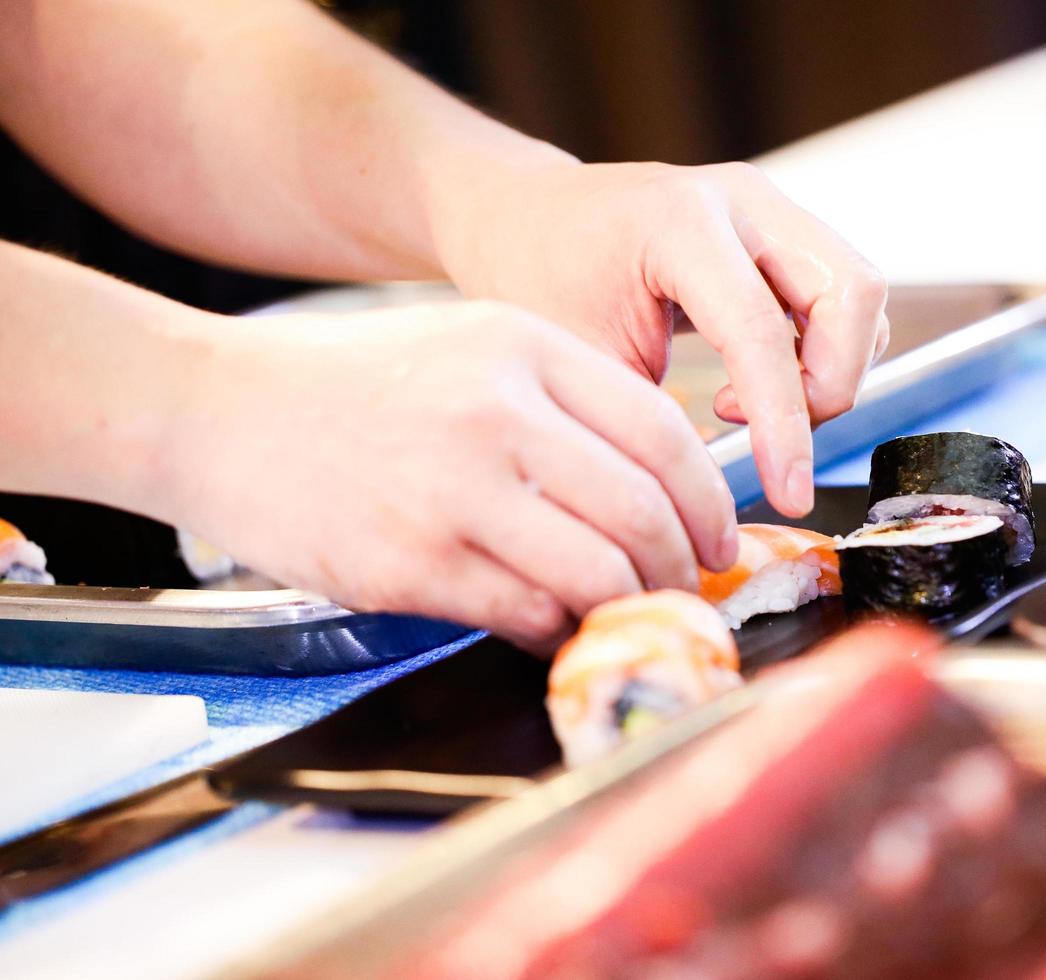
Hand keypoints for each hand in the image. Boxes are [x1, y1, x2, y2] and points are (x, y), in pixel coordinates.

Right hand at [163, 302, 737, 650]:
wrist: (213, 409)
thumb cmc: (348, 385)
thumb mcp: (468, 349)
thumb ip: (561, 406)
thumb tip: (654, 491)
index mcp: (524, 349)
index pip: (662, 433)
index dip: (708, 500)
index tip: (718, 538)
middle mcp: (497, 413)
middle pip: (643, 510)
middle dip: (684, 567)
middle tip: (687, 591)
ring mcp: (453, 491)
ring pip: (598, 573)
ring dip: (631, 608)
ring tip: (629, 615)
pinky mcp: (411, 563)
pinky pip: (527, 614)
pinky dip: (560, 630)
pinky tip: (556, 626)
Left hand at [430, 161, 889, 516]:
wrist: (525, 219)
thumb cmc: (539, 282)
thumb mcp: (578, 363)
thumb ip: (650, 423)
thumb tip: (707, 501)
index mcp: (679, 221)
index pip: (763, 332)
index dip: (785, 425)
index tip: (789, 494)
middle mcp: (740, 201)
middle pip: (852, 292)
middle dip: (833, 385)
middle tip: (772, 439)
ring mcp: (769, 208)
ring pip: (859, 294)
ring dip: (830, 369)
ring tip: (745, 406)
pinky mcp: (781, 230)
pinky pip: (840, 296)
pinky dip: (820, 353)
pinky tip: (749, 380)